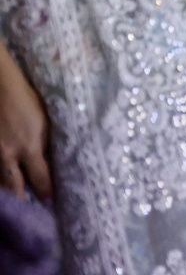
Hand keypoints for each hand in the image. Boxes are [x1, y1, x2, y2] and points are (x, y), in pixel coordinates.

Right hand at [0, 45, 50, 201]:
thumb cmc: (26, 97)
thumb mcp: (45, 119)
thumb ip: (47, 141)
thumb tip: (56, 159)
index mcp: (30, 146)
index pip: (42, 180)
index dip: (48, 195)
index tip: (54, 205)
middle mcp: (8, 155)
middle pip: (14, 190)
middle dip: (23, 202)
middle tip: (32, 213)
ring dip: (8, 192)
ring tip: (16, 204)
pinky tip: (3, 182)